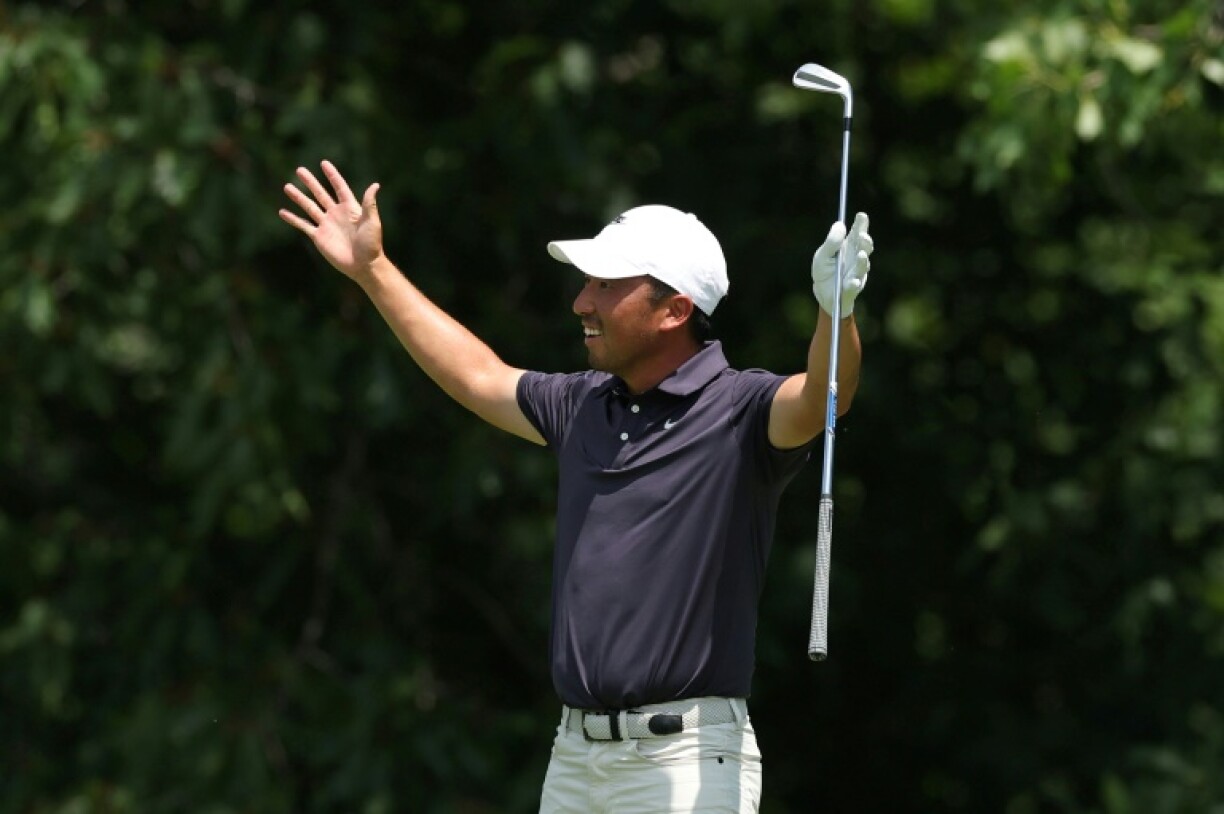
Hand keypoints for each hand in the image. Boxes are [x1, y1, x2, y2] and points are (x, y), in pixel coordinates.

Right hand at [279, 160, 383, 280]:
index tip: (323, 163)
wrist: (364, 264)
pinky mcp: (319, 237)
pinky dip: (293, 219)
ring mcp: (326, 225)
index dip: (332, 176)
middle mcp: (336, 214)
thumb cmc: (371, 243)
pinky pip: (303, 225)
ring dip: (298, 197)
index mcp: (350, 208)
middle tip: (299, 170)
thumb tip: (375, 185)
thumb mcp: (372, 221)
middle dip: (310, 182)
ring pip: (309, 207)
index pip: (339, 187)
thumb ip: (369, 203)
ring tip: (287, 187)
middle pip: (321, 194)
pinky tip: (282, 212)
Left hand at [811, 212, 872, 316]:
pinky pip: (854, 286)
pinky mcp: (853, 288)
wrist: (822, 294)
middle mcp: (856, 258)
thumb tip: (840, 225)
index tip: (861, 216)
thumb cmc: (824, 271)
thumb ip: (830, 242)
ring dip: (863, 261)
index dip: (861, 224)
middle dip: (865, 241)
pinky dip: (854, 283)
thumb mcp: (821, 256)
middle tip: (862, 236)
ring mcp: (857, 273)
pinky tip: (854, 281)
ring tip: (862, 255)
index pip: (857, 233)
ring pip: (863, 266)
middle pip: (864, 247)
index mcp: (848, 247)